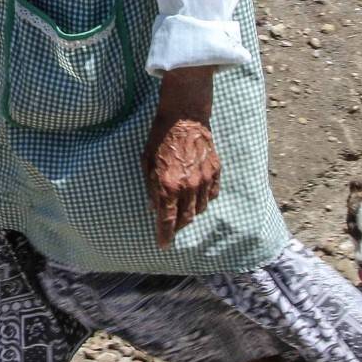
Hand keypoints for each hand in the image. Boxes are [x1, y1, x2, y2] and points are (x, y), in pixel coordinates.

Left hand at [144, 67, 219, 247]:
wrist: (185, 116)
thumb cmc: (161, 137)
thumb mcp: (146, 162)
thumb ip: (150, 187)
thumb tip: (153, 207)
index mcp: (167, 185)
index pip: (167, 220)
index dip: (164, 235)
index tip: (162, 245)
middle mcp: (188, 186)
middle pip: (186, 218)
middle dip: (178, 226)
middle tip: (172, 227)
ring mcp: (204, 179)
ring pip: (200, 209)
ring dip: (191, 213)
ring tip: (184, 211)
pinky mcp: (215, 171)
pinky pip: (212, 195)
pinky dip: (204, 200)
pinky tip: (197, 197)